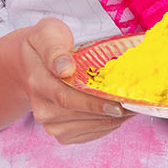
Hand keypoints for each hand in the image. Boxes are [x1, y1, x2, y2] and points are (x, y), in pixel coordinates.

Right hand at [22, 18, 130, 144]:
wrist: (29, 65)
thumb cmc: (43, 45)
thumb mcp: (47, 34)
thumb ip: (54, 49)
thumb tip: (64, 68)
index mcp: (37, 82)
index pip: (66, 98)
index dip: (94, 104)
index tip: (119, 104)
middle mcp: (42, 108)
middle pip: (82, 115)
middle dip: (113, 110)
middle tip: (138, 100)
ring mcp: (51, 124)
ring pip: (91, 127)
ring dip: (116, 118)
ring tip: (133, 104)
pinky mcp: (62, 134)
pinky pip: (92, 133)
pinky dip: (109, 124)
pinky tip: (119, 110)